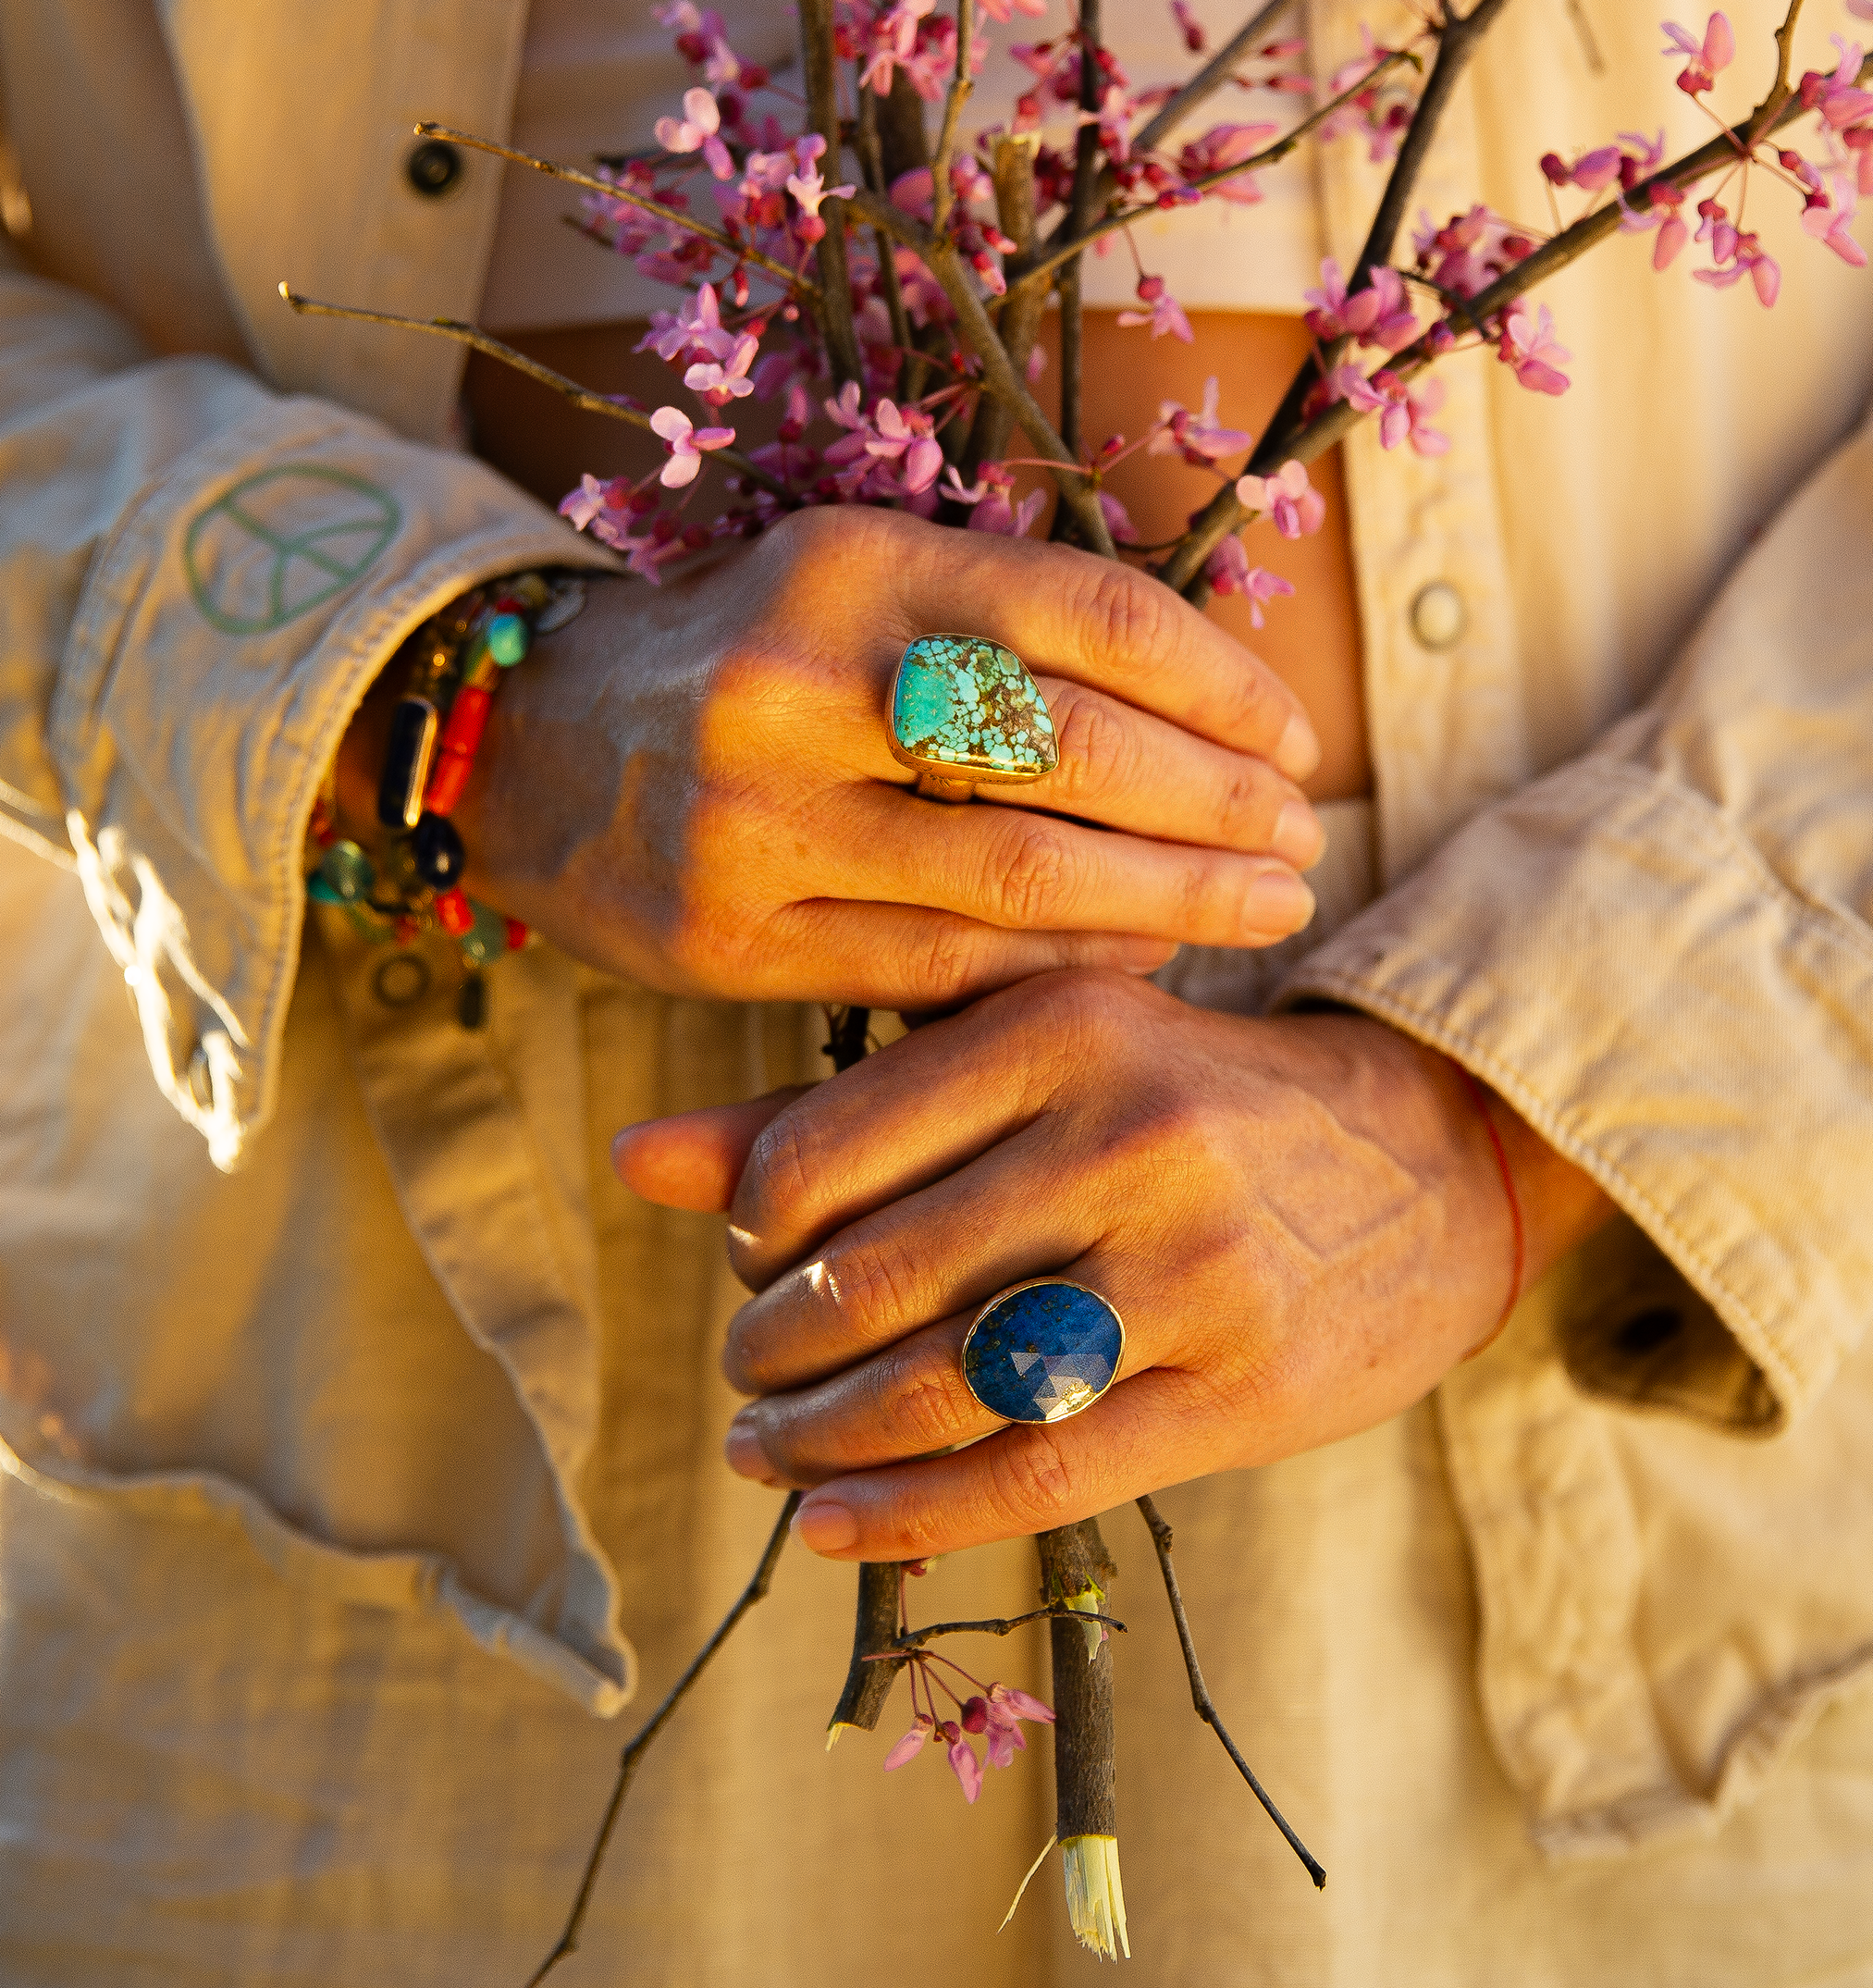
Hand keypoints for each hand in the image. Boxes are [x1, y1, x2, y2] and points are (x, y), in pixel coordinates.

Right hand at [418, 507, 1325, 1005]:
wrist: (523, 744)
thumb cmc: (740, 651)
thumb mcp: (852, 575)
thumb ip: (1000, 614)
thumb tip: (1212, 691)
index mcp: (849, 561)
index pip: (1092, 615)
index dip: (1223, 682)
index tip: (1293, 737)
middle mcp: (797, 683)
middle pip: (1073, 752)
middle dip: (1220, 805)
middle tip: (1300, 838)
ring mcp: (754, 820)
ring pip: (1019, 873)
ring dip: (1172, 901)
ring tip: (1264, 906)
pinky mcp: (726, 939)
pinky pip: (941, 966)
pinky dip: (1064, 965)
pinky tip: (1143, 961)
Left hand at [615, 973, 1617, 1556]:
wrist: (1429, 1160)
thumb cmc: (1188, 1097)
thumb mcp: (1031, 1058)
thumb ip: (837, 1105)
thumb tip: (631, 1157)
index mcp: (1062, 1026)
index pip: (824, 1152)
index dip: (750, 1227)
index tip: (752, 1252)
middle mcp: (1128, 1137)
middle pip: (871, 1281)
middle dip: (771, 1346)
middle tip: (749, 1365)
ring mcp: (1193, 1273)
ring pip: (940, 1389)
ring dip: (817, 1440)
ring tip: (769, 1449)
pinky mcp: (1240, 1394)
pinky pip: (1035, 1478)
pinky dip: (906, 1516)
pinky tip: (831, 1525)